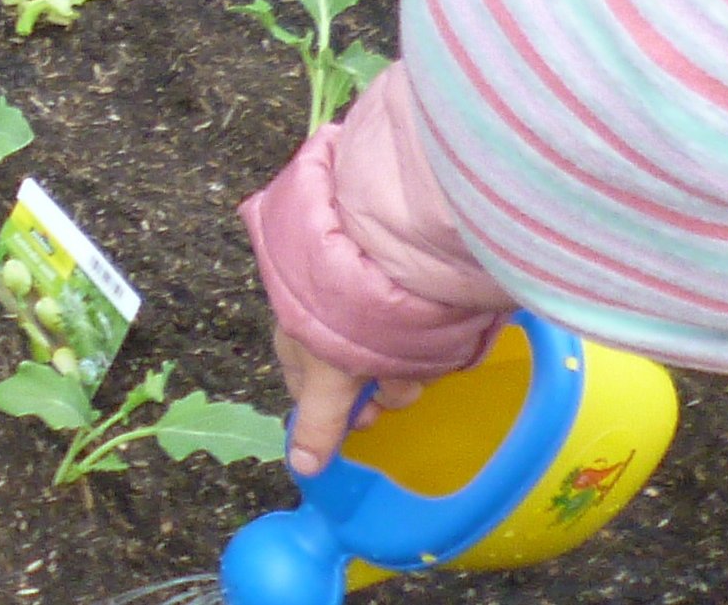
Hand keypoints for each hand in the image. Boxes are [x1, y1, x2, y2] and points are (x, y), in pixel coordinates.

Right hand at [274, 322, 427, 474]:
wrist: (386, 259)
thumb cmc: (342, 322)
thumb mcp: (325, 379)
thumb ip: (316, 425)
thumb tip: (301, 468)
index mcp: (299, 345)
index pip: (311, 398)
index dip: (337, 415)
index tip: (365, 417)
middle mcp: (330, 334)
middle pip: (357, 387)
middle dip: (380, 392)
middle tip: (390, 385)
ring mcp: (366, 322)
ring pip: (390, 370)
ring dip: (405, 372)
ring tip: (413, 353)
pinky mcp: (402, 313)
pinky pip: (413, 347)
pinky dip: (422, 349)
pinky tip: (427, 338)